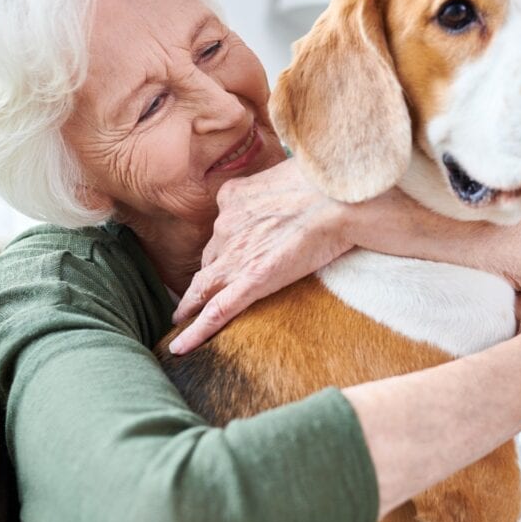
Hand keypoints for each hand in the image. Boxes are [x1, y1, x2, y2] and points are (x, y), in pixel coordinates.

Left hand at [169, 159, 351, 354]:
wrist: (340, 200)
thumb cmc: (327, 184)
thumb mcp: (289, 173)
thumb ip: (277, 187)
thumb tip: (288, 190)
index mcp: (234, 197)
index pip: (223, 229)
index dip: (220, 247)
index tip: (218, 258)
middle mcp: (227, 226)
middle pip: (210, 258)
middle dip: (206, 275)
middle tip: (199, 293)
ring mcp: (236, 256)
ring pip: (204, 286)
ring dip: (191, 304)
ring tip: (180, 321)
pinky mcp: (252, 281)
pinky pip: (217, 311)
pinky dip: (196, 332)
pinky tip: (181, 347)